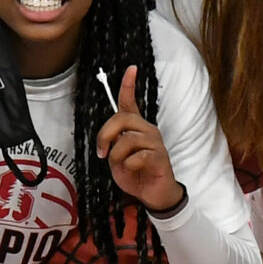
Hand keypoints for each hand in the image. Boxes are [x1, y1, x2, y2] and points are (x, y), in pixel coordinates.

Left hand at [93, 66, 179, 211]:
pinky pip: (138, 156)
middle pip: (122, 118)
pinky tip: (133, 170)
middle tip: (102, 152)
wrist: (152, 195)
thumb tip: (109, 140)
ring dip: (117, 156)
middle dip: (106, 135)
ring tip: (121, 166)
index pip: (130, 102)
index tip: (131, 68)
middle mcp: (147, 130)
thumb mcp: (116, 158)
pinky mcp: (160, 157)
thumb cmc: (135, 174)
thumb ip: (112, 144)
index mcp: (136, 128)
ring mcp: (155, 142)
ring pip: (128, 139)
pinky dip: (129, 165)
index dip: (129, 85)